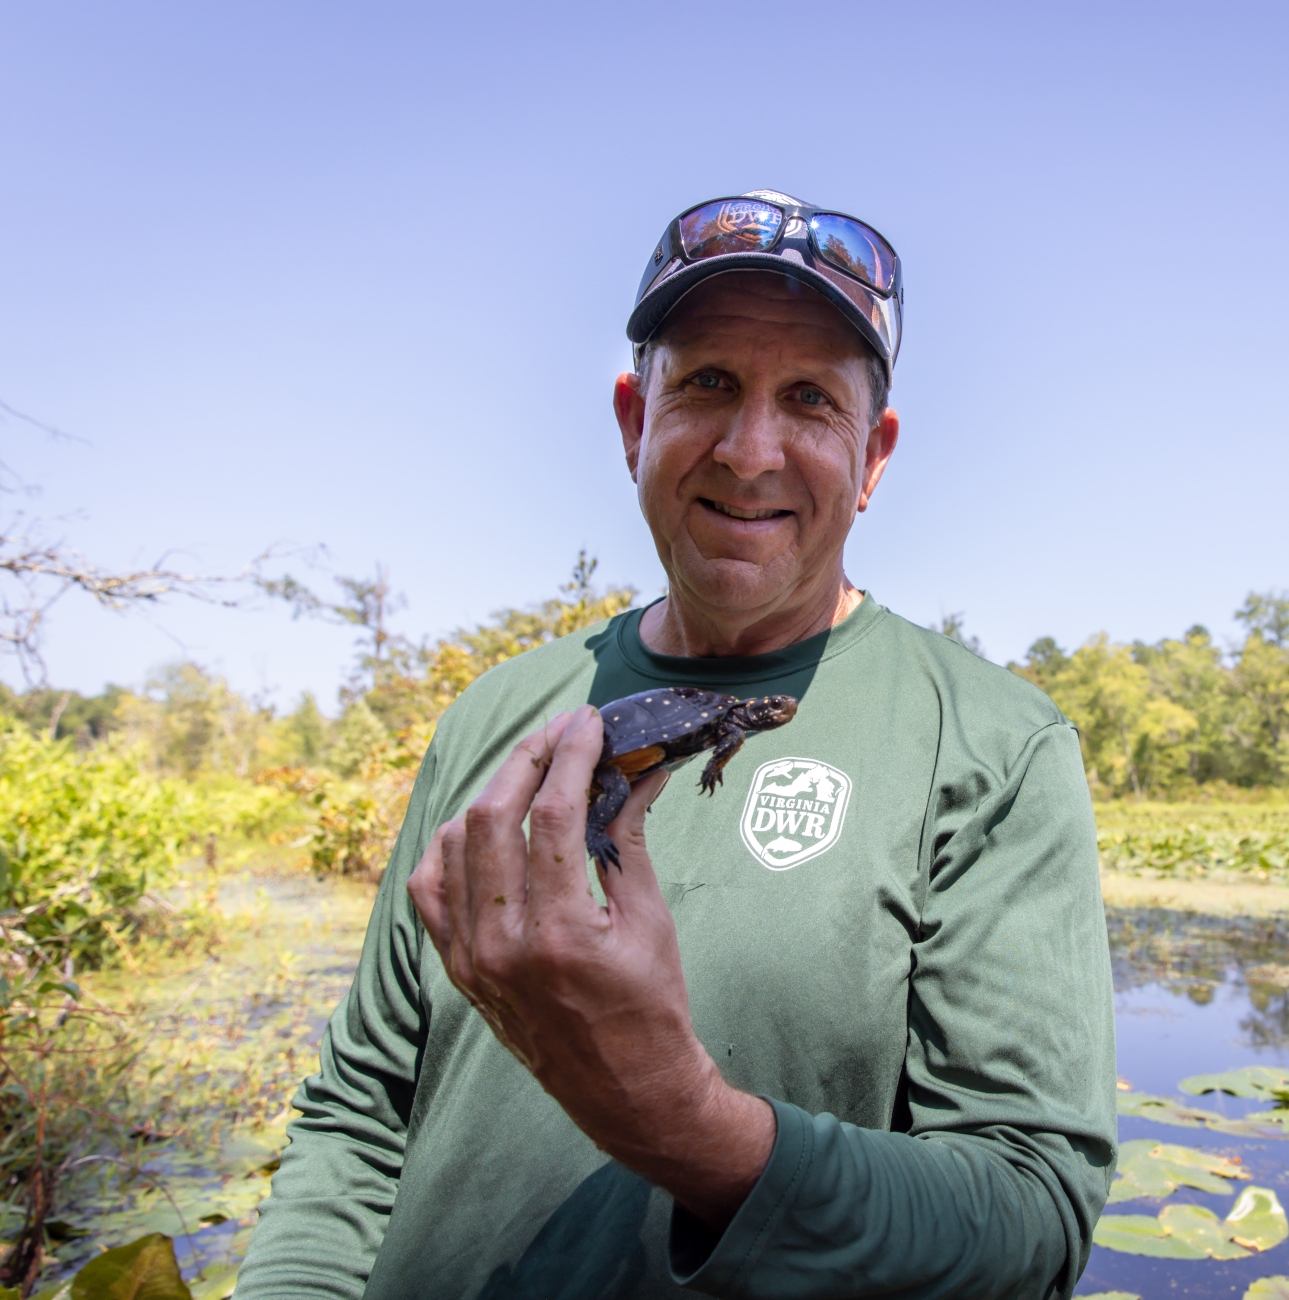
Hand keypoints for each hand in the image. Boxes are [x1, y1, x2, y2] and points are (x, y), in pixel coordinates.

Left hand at [407, 704, 774, 1229]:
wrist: (625, 1090)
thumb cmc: (651, 1007)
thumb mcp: (651, 919)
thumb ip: (630, 838)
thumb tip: (638, 769)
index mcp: (560, 934)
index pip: (553, 814)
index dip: (571, 755)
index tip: (588, 722)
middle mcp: (502, 944)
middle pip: (493, 816)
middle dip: (529, 758)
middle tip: (562, 730)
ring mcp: (470, 957)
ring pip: (455, 842)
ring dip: (493, 794)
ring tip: (532, 772)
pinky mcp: (456, 967)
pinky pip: (431, 887)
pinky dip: (453, 844)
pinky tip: (483, 824)